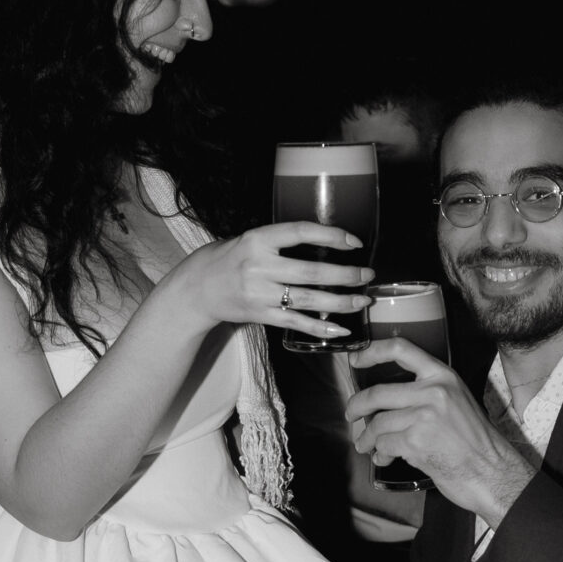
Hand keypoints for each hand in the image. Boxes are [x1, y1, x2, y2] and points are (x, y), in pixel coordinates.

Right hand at [166, 223, 372, 342]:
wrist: (195, 290)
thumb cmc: (226, 259)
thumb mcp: (248, 240)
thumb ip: (279, 241)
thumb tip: (323, 242)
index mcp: (257, 239)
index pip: (300, 232)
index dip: (330, 235)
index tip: (354, 241)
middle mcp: (259, 266)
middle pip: (311, 272)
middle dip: (346, 274)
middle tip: (368, 275)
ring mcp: (260, 294)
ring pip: (309, 300)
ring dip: (341, 301)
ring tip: (363, 300)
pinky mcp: (261, 316)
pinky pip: (296, 323)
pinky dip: (321, 328)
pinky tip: (342, 329)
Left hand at [344, 338, 533, 524]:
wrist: (491, 471)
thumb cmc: (475, 441)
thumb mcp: (457, 401)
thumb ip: (427, 393)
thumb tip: (387, 399)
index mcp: (443, 376)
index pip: (401, 349)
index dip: (372, 352)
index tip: (356, 360)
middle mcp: (433, 391)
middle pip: (378, 393)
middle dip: (357, 406)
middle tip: (351, 415)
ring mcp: (424, 416)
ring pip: (377, 423)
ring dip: (367, 438)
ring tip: (365, 446)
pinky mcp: (416, 441)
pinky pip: (384, 444)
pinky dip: (380, 454)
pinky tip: (384, 459)